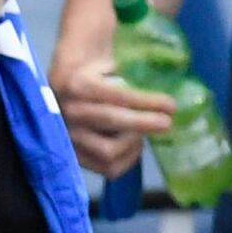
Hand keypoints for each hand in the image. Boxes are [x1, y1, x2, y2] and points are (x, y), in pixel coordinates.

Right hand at [54, 57, 173, 178]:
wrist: (60, 89)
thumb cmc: (92, 75)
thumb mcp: (105, 64)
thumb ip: (128, 72)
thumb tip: (165, 85)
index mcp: (78, 85)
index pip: (117, 95)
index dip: (147, 101)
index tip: (171, 105)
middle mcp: (69, 112)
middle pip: (112, 121)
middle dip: (144, 122)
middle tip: (167, 123)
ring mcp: (68, 137)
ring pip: (108, 150)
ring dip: (133, 143)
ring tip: (143, 134)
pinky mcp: (74, 156)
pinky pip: (107, 168)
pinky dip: (127, 160)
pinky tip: (133, 146)